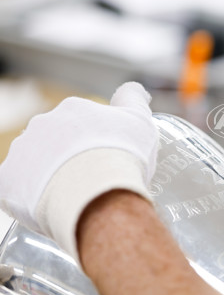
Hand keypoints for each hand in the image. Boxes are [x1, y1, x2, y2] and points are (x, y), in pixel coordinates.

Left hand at [0, 82, 157, 260]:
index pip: (83, 121)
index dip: (97, 140)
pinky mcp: (8, 183)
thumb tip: (133, 88)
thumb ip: (134, 98)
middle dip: (71, 156)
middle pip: (57, 140)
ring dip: (51, 175)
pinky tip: (56, 205)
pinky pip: (20, 190)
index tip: (107, 155)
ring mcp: (22, 153)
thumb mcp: (140, 119)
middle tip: (92, 176)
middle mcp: (42, 125)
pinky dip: (35, 197)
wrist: (98, 195)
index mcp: (73, 109)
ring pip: (36, 164)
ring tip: (75, 194)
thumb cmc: (122, 157)